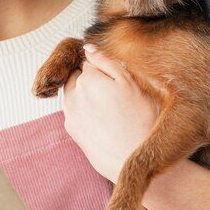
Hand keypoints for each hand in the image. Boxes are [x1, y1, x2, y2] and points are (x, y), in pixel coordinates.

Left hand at [60, 44, 160, 181]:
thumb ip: (107, 62)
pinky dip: (85, 112)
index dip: (103, 68)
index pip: (88, 61)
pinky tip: (103, 121)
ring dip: (85, 95)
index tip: (115, 79)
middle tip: (112, 92)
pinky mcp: (72, 131)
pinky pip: (74, 112)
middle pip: (76, 77)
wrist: (134, 161)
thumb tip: (88, 48)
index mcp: (87, 79)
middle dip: (89, 79)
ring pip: (73, 94)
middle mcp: (72, 95)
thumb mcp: (130, 84)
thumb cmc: (140, 120)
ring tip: (109, 108)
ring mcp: (70, 115)